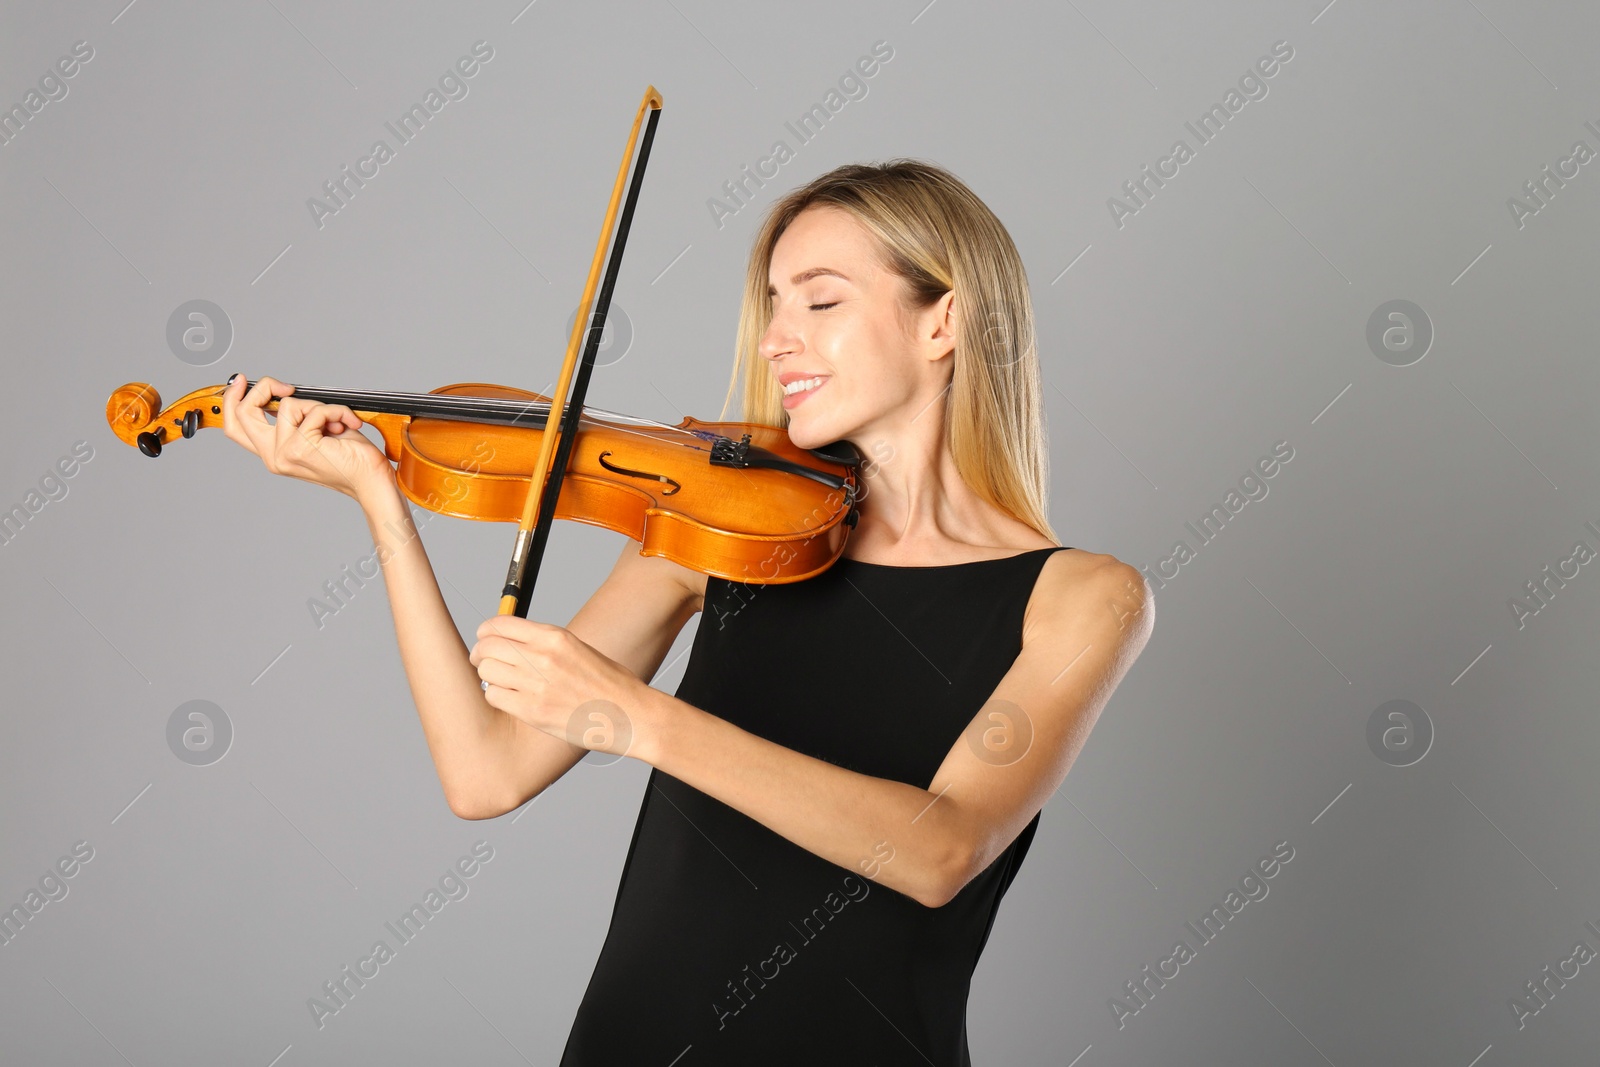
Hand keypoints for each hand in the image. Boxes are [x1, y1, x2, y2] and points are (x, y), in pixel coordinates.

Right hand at [220, 374, 393, 499]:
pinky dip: (336, 411)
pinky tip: (348, 425)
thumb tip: (283, 394)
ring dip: (319, 406)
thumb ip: (295, 419)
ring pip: (288, 405)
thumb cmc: (352, 458)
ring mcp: (285, 453)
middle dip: (262, 389)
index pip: (236, 428)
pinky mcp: (301, 446)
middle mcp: (274, 457)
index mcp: (273, 455)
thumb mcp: (316, 432)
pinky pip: (315, 410)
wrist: (372, 481)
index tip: (242, 381)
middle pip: (244, 413)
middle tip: (286, 387)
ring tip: (336, 422)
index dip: (232, 400)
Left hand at [470, 615, 645, 757]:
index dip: (486, 633)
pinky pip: (495, 698)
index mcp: (555, 637)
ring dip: (489, 678)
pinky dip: (497, 698)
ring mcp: (537, 685)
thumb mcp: (579, 650)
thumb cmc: (611, 686)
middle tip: (484, 664)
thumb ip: (546, 645)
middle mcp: (543, 656)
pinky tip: (511, 701)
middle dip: (480, 655)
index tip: (486, 642)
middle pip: (487, 647)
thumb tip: (515, 645)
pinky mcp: (534, 712)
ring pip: (487, 672)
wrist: (632, 715)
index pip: (499, 624)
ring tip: (501, 684)